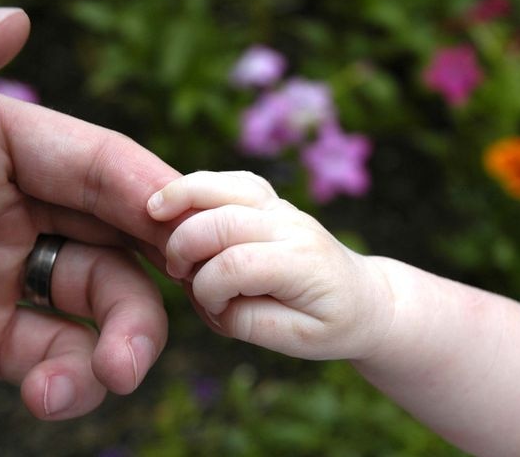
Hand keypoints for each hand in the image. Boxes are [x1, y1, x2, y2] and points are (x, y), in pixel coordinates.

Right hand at [147, 171, 393, 360]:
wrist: (366, 299)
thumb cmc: (331, 324)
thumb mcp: (296, 340)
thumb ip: (248, 321)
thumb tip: (209, 297)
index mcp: (301, 264)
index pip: (237, 265)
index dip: (208, 288)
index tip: (210, 309)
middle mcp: (291, 226)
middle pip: (224, 219)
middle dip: (185, 243)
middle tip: (175, 272)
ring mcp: (282, 207)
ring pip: (227, 184)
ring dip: (184, 195)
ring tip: (153, 211)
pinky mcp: (271, 200)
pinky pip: (233, 180)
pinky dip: (200, 184)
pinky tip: (177, 198)